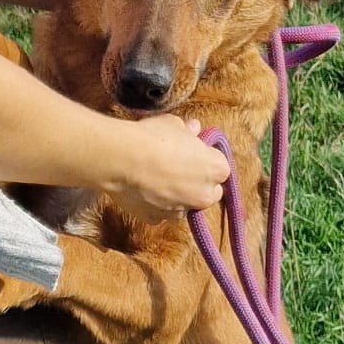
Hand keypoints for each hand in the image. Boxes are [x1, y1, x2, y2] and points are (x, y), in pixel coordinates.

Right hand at [105, 116, 229, 220]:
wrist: (123, 159)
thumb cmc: (154, 137)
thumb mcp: (174, 124)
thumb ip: (187, 131)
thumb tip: (193, 128)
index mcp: (216, 169)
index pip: (220, 167)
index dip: (205, 159)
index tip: (192, 152)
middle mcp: (204, 195)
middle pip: (208, 192)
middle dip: (198, 183)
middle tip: (178, 168)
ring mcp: (181, 211)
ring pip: (184, 205)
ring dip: (177, 195)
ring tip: (156, 178)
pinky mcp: (157, 219)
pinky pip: (161, 212)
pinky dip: (155, 204)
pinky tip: (142, 189)